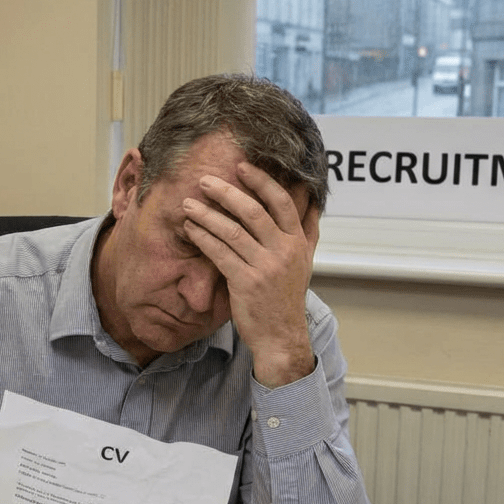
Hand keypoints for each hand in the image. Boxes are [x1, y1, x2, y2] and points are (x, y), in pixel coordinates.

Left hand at [182, 163, 318, 387]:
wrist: (281, 336)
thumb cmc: (287, 298)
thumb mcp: (305, 262)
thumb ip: (308, 231)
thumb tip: (314, 201)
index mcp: (297, 242)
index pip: (282, 202)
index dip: (261, 181)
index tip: (241, 167)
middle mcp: (284, 251)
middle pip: (254, 212)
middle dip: (227, 192)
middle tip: (205, 180)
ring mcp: (265, 268)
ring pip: (233, 231)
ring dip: (207, 215)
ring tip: (189, 204)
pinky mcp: (245, 283)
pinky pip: (220, 254)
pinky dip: (204, 238)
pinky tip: (191, 229)